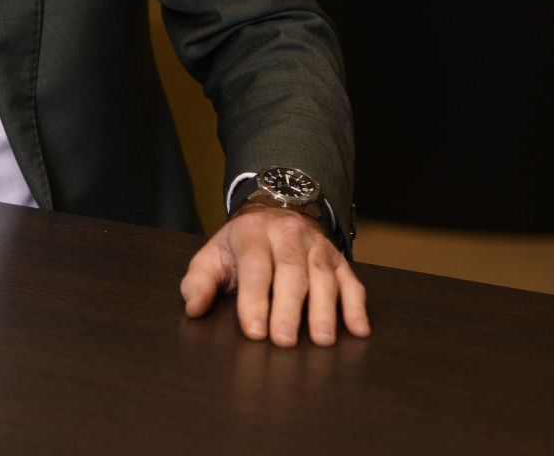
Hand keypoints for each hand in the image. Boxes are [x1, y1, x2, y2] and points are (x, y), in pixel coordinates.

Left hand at [180, 205, 369, 345]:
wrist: (273, 213)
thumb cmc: (240, 246)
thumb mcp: (213, 256)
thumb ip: (199, 282)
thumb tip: (194, 308)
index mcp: (252, 233)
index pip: (255, 266)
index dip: (254, 299)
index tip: (254, 331)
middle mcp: (288, 235)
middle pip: (291, 272)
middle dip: (288, 308)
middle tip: (284, 341)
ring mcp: (317, 246)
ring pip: (323, 276)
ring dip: (324, 310)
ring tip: (322, 340)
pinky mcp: (338, 259)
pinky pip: (351, 281)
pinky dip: (356, 306)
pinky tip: (359, 330)